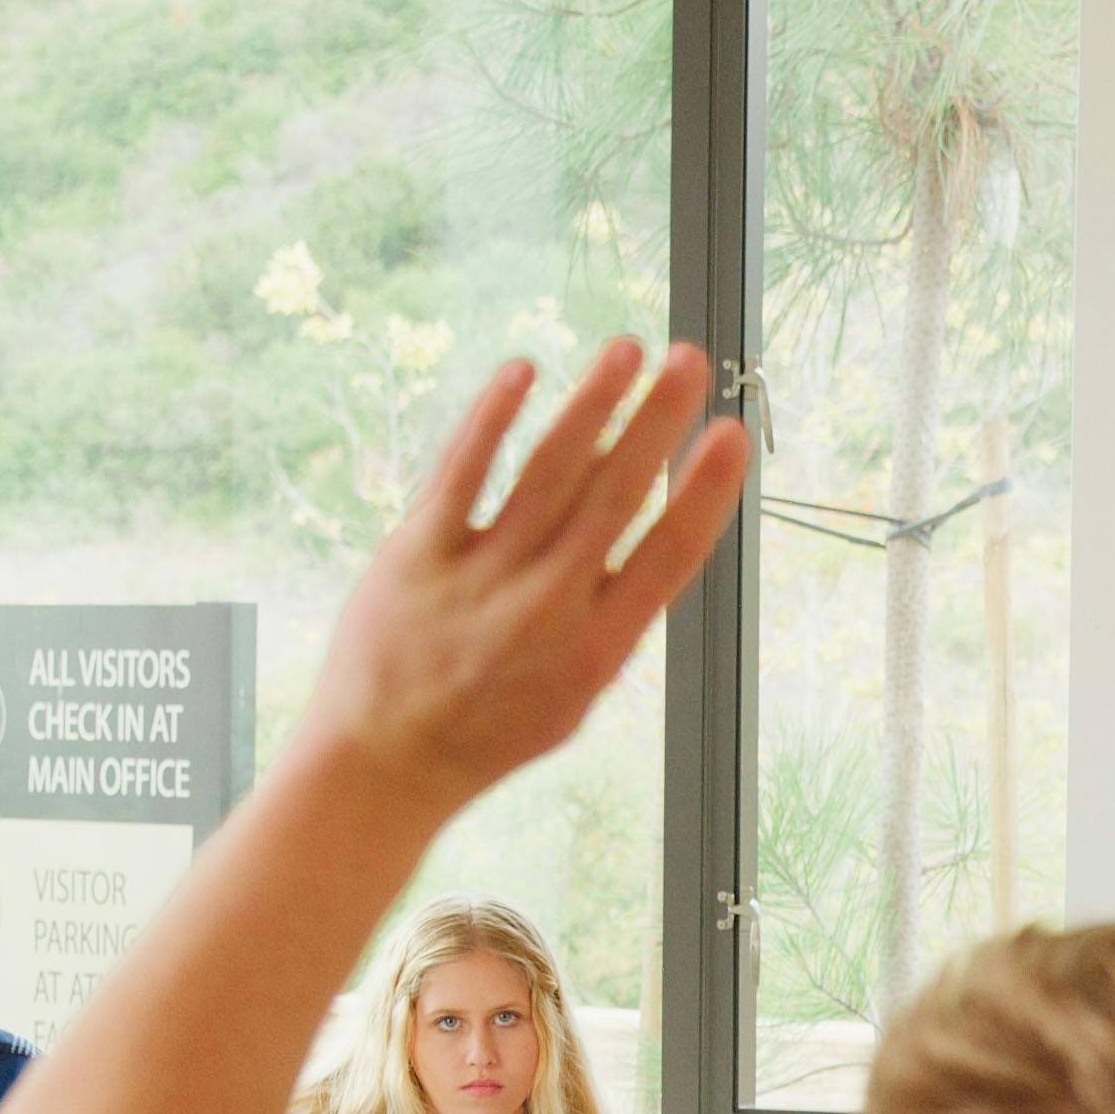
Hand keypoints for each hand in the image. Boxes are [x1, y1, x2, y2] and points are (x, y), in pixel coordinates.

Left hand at [294, 341, 756, 817]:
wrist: (382, 764)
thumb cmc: (486, 734)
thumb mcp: (573, 699)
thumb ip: (610, 625)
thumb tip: (646, 549)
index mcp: (596, 651)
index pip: (668, 555)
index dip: (706, 489)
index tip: (732, 434)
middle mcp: (544, 607)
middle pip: (614, 494)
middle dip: (658, 419)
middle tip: (690, 360)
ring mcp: (478, 576)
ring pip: (547, 471)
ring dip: (592, 402)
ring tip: (626, 350)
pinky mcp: (416, 552)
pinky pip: (461, 469)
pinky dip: (492, 416)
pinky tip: (523, 369)